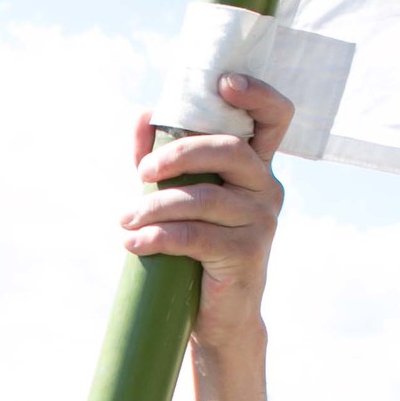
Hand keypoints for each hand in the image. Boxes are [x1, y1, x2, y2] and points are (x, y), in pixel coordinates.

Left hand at [126, 75, 289, 353]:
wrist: (219, 317)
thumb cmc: (197, 250)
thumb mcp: (179, 197)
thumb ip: (163, 157)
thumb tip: (144, 114)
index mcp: (255, 167)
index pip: (275, 117)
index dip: (257, 94)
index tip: (223, 84)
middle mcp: (267, 187)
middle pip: (228, 150)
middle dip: (178, 154)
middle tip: (140, 173)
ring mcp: (262, 220)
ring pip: (203, 198)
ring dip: (153, 206)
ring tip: (124, 219)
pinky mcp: (246, 253)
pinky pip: (195, 236)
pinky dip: (156, 237)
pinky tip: (133, 243)